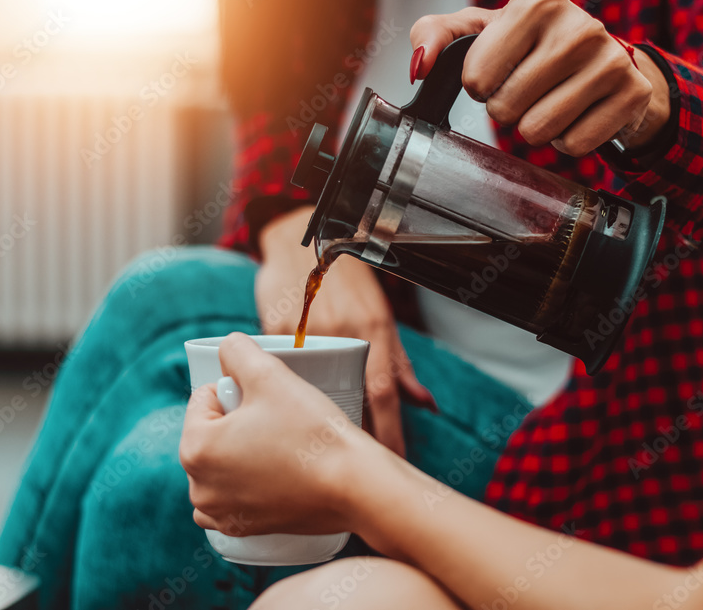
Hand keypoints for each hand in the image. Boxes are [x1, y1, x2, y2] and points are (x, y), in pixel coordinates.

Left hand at [180, 334, 378, 535]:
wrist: (356, 486)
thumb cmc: (313, 431)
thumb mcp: (270, 374)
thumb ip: (237, 350)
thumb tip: (227, 347)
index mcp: (195, 448)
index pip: (205, 397)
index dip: (239, 388)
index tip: (271, 400)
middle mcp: (199, 487)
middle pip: (212, 431)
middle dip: (238, 420)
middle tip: (281, 419)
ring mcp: (222, 514)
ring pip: (221, 464)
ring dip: (241, 451)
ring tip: (283, 445)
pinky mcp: (245, 529)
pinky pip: (232, 498)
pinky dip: (246, 484)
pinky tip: (276, 473)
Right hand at [256, 206, 436, 456]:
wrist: (302, 237)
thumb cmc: (347, 281)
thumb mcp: (380, 316)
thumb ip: (399, 362)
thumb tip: (427, 405)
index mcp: (374, 328)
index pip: (383, 392)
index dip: (390, 432)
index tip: (394, 463)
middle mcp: (343, 329)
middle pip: (347, 396)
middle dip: (352, 436)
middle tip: (353, 464)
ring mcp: (307, 329)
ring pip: (310, 387)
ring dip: (313, 417)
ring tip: (315, 444)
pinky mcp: (275, 327)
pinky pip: (279, 368)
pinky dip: (282, 390)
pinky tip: (279, 407)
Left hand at [410, 0, 671, 154]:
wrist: (605, 60)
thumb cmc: (532, 46)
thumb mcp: (480, 31)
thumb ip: (435, 36)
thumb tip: (421, 66)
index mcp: (537, 3)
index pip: (476, 77)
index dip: (478, 86)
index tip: (495, 75)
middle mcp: (579, 26)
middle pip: (506, 109)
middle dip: (507, 110)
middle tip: (525, 93)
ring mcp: (611, 60)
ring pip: (539, 131)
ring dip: (535, 128)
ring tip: (549, 103)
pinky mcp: (632, 94)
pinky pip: (573, 145)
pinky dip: (566, 141)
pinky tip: (575, 115)